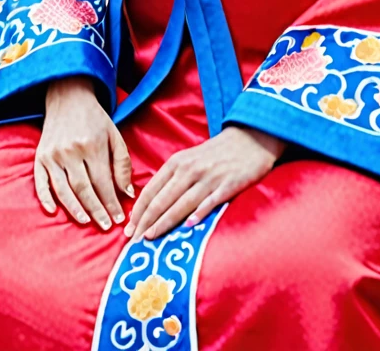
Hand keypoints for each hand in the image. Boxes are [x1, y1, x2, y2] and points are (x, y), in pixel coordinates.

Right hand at [34, 76, 133, 230]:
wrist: (68, 96)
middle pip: (83, 190)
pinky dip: (45, 199)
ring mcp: (53, 155)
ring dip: (75, 209)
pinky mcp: (40, 156)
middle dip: (96, 211)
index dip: (111, 203)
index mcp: (92, 145)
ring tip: (86, 222)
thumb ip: (122, 163)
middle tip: (105, 226)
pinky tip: (54, 212)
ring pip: (63, 190)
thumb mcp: (114, 135)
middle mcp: (71, 151)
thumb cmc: (95, 118)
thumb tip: (127, 192)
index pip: (103, 183)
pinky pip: (41, 182)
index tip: (118, 218)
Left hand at [125, 126, 283, 241]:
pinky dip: (198, 214)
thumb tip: (152, 204)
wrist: (250, 139)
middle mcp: (189, 170)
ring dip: (164, 222)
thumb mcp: (189, 159)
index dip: (138, 211)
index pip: (151, 190)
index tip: (129, 229)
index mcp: (177, 163)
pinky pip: (210, 202)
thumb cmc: (216, 153)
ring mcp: (209, 177)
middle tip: (134, 241)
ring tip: (151, 238)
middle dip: (145, 221)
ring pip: (181, 203)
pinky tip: (188, 227)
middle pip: (162, 200)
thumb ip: (172, 178)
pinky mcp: (228, 185)